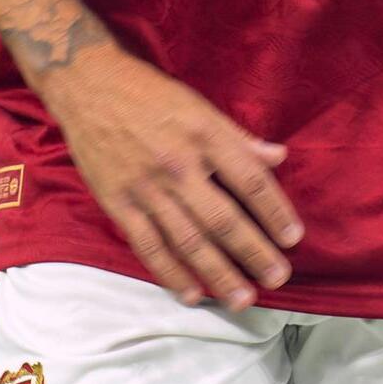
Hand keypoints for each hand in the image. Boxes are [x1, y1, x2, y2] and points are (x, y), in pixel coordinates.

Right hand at [44, 45, 301, 310]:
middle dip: (254, 252)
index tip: (293, 238)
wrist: (89, 84)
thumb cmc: (149, 93)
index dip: (275, 211)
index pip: (250, 180)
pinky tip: (193, 294)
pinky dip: (171, 273)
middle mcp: (178, 164)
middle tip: (278, 278)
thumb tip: (278, 157)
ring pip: (188, 240)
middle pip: (223, 218)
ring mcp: (146, 187)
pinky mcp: (117, 202)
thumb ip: (238, 137)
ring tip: (242, 299)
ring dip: (218, 273)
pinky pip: (148, 246)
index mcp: (204, 134)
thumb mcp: (200, 105)